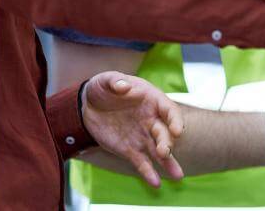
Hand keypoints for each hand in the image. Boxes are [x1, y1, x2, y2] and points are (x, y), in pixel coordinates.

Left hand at [81, 71, 185, 186]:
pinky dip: (148, 173)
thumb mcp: (106, 80)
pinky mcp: (130, 150)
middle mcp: (151, 120)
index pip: (169, 110)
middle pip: (164, 133)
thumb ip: (115, 81)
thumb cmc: (102, 88)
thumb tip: (124, 86)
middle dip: (167, 143)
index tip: (177, 130)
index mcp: (151, 100)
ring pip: (159, 151)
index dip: (175, 120)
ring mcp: (142, 137)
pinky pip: (142, 163)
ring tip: (177, 176)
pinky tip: (155, 183)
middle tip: (164, 152)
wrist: (87, 106)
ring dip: (168, 162)